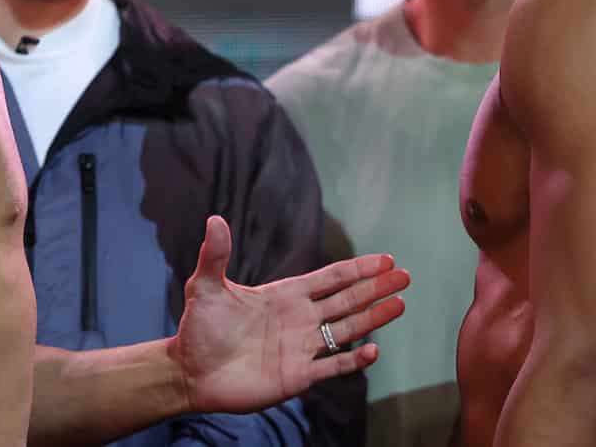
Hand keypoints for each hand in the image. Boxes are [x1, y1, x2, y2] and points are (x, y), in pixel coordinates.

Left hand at [171, 216, 409, 414]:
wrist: (190, 371)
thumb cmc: (199, 328)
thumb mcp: (206, 286)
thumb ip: (216, 255)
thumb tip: (215, 219)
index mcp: (285, 296)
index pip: (330, 278)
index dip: (357, 269)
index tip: (385, 259)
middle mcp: (300, 319)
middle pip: (347, 300)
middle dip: (376, 288)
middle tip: (406, 276)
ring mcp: (301, 348)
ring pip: (346, 330)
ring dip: (374, 318)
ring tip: (400, 304)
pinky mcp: (297, 377)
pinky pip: (332, 367)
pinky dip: (353, 361)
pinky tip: (373, 351)